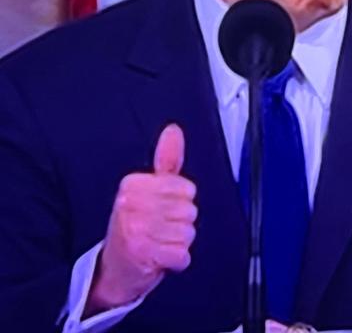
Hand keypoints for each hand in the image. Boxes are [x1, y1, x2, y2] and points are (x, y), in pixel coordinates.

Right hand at [86, 124, 197, 313]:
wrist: (113, 270)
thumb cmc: (135, 227)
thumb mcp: (148, 190)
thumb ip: (166, 160)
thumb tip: (174, 130)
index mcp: (132, 185)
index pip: (187, 189)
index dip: (180, 202)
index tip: (160, 210)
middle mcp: (130, 205)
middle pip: (190, 211)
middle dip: (180, 224)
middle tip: (158, 230)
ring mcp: (135, 230)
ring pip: (188, 233)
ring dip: (178, 243)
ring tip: (157, 243)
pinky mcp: (143, 255)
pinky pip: (182, 255)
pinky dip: (176, 261)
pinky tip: (159, 259)